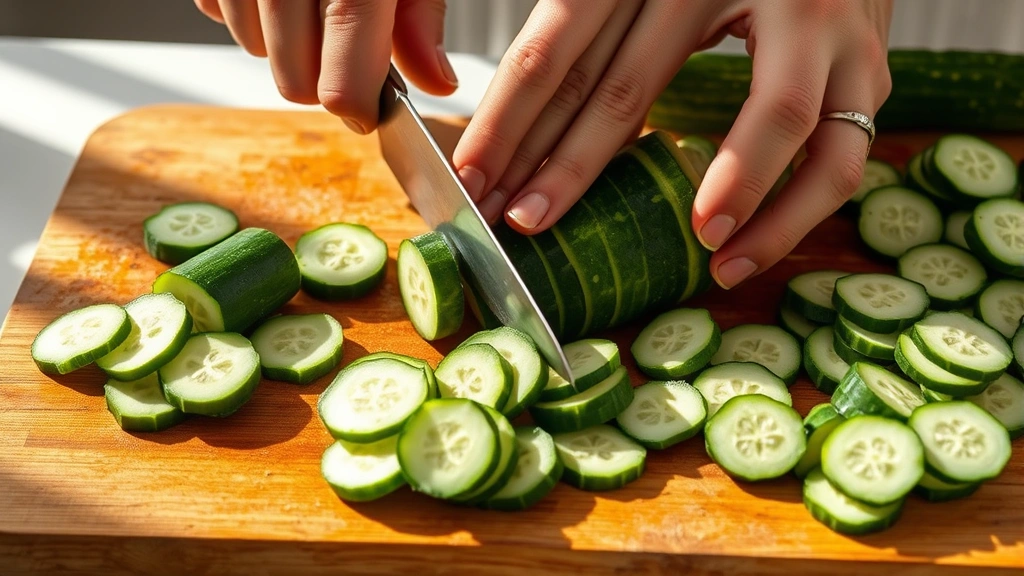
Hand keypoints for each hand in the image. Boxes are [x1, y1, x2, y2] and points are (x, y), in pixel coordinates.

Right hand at [193, 0, 458, 132]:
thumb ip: (420, 14)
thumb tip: (434, 81)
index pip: (343, 58)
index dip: (355, 100)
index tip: (366, 115)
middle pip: (293, 75)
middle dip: (324, 80)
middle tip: (350, 55)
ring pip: (254, 49)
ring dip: (286, 45)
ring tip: (313, 3)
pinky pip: (219, 12)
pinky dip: (251, 13)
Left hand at [454, 0, 892, 291]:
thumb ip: (603, 25)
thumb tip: (529, 123)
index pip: (559, 43)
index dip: (507, 114)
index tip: (471, 174)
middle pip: (630, 87)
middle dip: (568, 168)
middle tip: (523, 225)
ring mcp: (817, 20)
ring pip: (774, 120)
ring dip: (724, 199)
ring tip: (653, 252)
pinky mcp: (868, 61)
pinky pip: (838, 148)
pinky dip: (794, 205)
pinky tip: (745, 244)